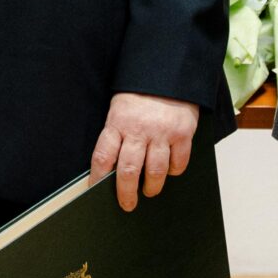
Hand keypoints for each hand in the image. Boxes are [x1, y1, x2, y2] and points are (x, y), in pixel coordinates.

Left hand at [90, 92, 200, 211]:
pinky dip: (173, 172)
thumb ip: (116, 135)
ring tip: (149, 190)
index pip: (102, 157)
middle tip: (127, 204)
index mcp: (117, 123)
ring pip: (155, 172)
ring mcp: (162, 133)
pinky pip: (178, 163)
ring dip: (151, 187)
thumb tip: (111, 169)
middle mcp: (139, 130)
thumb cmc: (139, 95)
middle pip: (129, 171)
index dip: (97, 178)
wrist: (168, 73)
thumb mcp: (119, 110)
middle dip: (126, 193)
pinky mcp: (182, 134)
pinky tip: (169, 170)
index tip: (95, 191)